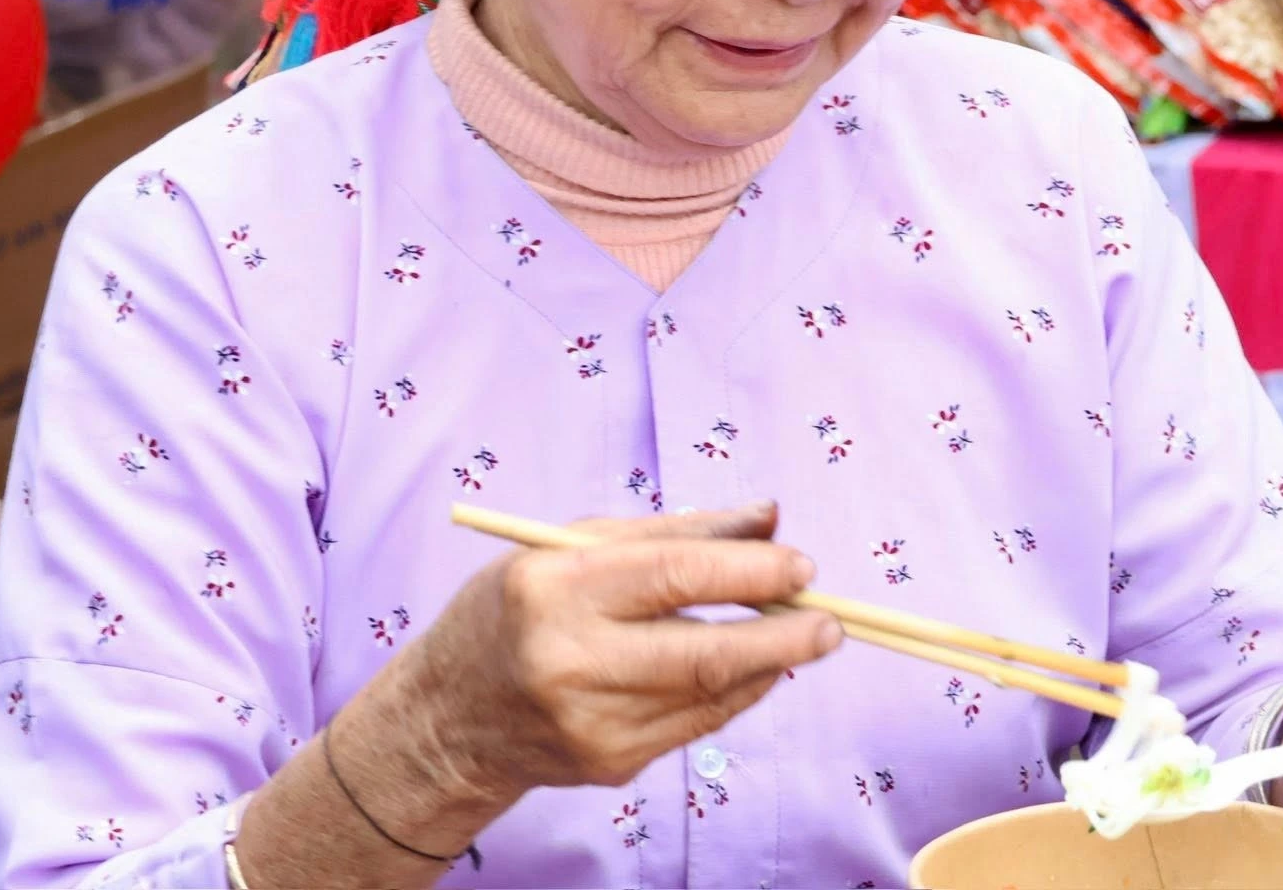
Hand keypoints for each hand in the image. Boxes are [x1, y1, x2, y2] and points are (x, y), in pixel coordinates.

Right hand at [403, 501, 840, 806]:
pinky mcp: (608, 763)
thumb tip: (769, 519)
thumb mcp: (576, 548)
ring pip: (707, 696)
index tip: (801, 566)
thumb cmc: (519, 609)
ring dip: (768, 666)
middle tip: (831, 622)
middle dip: (781, 637)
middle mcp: (568, 661)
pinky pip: (695, 726)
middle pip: (701, 652)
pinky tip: (755, 669)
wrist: (450, 717)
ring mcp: (589, 723)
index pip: (673, 577)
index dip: (748, 572)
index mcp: (555, 589)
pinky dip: (735, 694)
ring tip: (803, 637)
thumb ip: (675, 532)